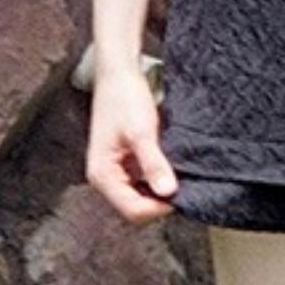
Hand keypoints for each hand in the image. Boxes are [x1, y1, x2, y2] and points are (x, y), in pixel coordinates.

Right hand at [85, 59, 178, 223]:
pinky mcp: (125, 162)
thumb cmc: (124, 98)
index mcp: (102, 175)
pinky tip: (170, 165)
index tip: (181, 193)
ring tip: (177, 173)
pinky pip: (143, 181)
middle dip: (159, 201)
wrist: (118, 73)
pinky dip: (158, 178)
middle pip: (136, 208)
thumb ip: (153, 163)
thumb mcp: (141, 131)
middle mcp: (105, 177)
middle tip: (182, 184)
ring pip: (141, 196)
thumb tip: (168, 192)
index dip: (159, 207)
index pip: (133, 211)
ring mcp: (115, 171)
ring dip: (159, 190)